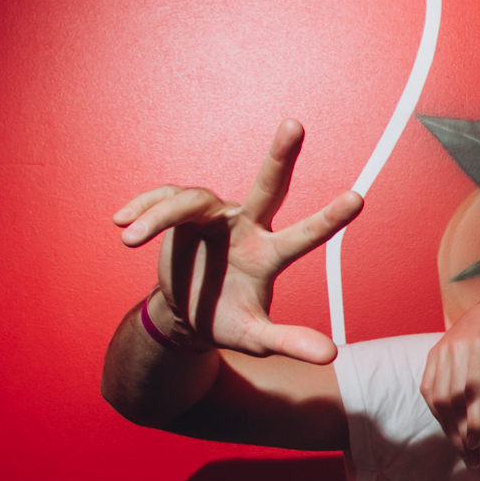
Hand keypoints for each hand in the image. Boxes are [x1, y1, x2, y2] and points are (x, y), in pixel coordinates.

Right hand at [113, 119, 360, 362]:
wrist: (188, 317)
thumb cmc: (230, 323)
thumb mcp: (257, 338)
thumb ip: (290, 342)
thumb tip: (331, 356)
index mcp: (268, 256)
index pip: (302, 237)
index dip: (328, 219)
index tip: (358, 198)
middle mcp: (246, 227)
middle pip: (268, 187)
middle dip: (281, 157)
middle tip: (295, 124)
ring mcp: (214, 217)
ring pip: (191, 200)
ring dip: (158, 216)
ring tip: (129, 240)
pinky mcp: (182, 214)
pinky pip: (163, 201)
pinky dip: (143, 210)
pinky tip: (121, 223)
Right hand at [420, 297, 479, 465]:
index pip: (472, 388)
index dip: (472, 418)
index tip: (477, 443)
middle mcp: (455, 348)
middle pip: (451, 397)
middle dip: (459, 431)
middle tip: (472, 458)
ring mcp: (440, 352)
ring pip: (436, 397)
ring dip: (446, 427)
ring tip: (461, 450)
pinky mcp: (432, 356)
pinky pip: (428, 389)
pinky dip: (436, 412)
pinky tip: (448, 428)